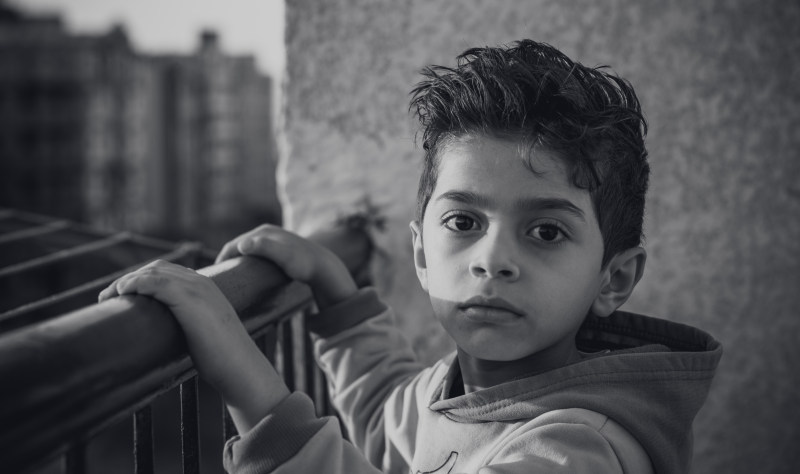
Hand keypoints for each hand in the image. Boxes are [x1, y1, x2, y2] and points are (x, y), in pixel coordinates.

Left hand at [98, 260, 289, 431]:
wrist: (240, 367)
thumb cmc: (223, 358)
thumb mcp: (204, 332)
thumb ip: (190, 324)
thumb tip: (165, 336)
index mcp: (207, 287)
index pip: (167, 271)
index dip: (141, 278)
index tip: (122, 295)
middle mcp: (202, 282)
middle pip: (156, 267)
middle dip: (129, 278)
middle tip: (108, 297)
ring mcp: (196, 288)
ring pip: (152, 272)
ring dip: (125, 281)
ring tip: (107, 297)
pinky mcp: (188, 299)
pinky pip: (154, 282)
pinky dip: (134, 284)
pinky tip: (122, 294)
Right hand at [216, 224, 357, 308]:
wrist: (324, 267)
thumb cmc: (303, 264)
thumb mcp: (284, 256)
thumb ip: (264, 248)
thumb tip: (242, 245)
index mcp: (263, 232)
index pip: (234, 245)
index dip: (222, 259)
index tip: (214, 275)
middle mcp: (267, 233)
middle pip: (239, 247)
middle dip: (227, 260)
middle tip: (218, 279)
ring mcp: (273, 240)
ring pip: (247, 251)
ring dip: (237, 262)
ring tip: (230, 278)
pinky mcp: (278, 249)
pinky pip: (256, 255)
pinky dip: (248, 263)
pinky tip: (247, 274)